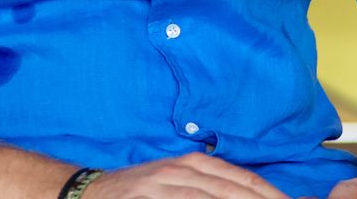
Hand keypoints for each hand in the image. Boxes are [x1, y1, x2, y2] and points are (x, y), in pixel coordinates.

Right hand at [82, 152, 293, 198]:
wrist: (89, 192)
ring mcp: (164, 186)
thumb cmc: (140, 191)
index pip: (242, 178)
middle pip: (233, 189)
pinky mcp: (150, 198)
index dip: (267, 193)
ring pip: (211, 198)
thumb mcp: (177, 179)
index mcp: (194, 162)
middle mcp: (182, 170)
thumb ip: (210, 186)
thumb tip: (249, 193)